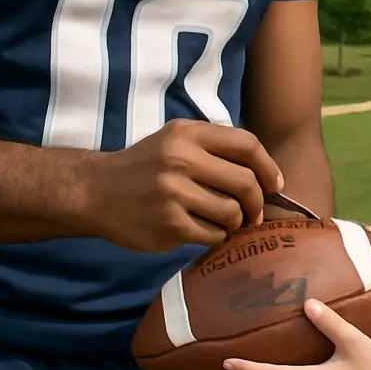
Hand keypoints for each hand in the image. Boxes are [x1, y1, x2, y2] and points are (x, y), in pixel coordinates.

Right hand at [80, 119, 282, 252]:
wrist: (96, 191)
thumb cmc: (146, 165)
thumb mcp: (176, 139)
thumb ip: (214, 147)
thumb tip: (264, 171)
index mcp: (188, 134)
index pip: (246, 145)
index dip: (268, 166)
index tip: (274, 184)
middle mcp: (181, 159)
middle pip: (244, 182)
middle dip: (257, 201)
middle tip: (254, 212)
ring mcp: (174, 193)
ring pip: (231, 212)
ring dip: (236, 221)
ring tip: (227, 221)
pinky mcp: (168, 225)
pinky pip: (213, 234)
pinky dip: (217, 235)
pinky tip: (204, 229)